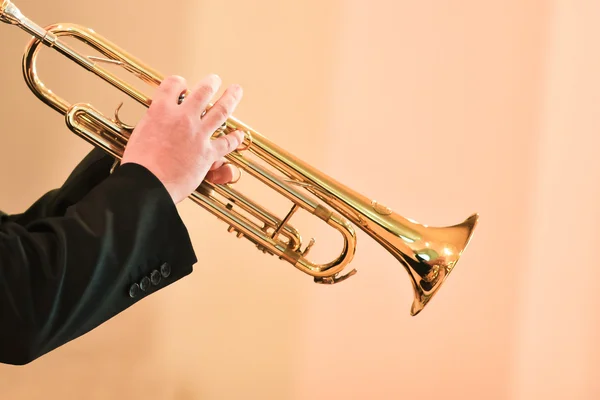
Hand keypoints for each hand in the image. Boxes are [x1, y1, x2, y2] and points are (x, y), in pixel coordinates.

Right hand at [121, 74, 244, 203]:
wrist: (147, 184)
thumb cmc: (139, 165)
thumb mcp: (140, 134)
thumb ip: (153, 124)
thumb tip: (158, 123)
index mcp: (160, 111)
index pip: (172, 85)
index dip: (178, 82)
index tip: (182, 84)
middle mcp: (182, 118)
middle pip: (202, 91)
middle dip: (211, 83)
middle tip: (215, 79)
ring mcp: (197, 134)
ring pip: (220, 110)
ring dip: (230, 98)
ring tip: (236, 90)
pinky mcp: (208, 153)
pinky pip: (227, 143)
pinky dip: (235, 138)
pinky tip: (240, 134)